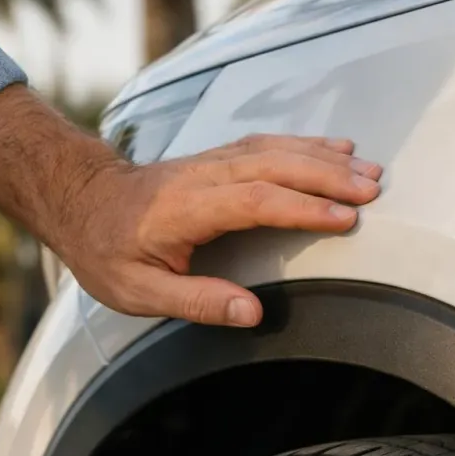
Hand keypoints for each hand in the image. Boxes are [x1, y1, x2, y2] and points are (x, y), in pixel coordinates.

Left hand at [0, 85, 381, 327]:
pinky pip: (271, 143)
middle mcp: (203, 175)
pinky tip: (339, 147)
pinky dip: (309, 144)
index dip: (302, 208)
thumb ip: (196, 300)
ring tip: (370, 171)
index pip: (254, 202)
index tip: (344, 219)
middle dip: (328, 176)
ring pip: (278, 150)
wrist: (81, 200)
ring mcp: (212, 160)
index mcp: (184, 208)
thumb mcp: (138, 292)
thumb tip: (251, 312)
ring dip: (327, 157)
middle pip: (275, 166)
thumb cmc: (107, 251)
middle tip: (374, 189)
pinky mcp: (220, 156)